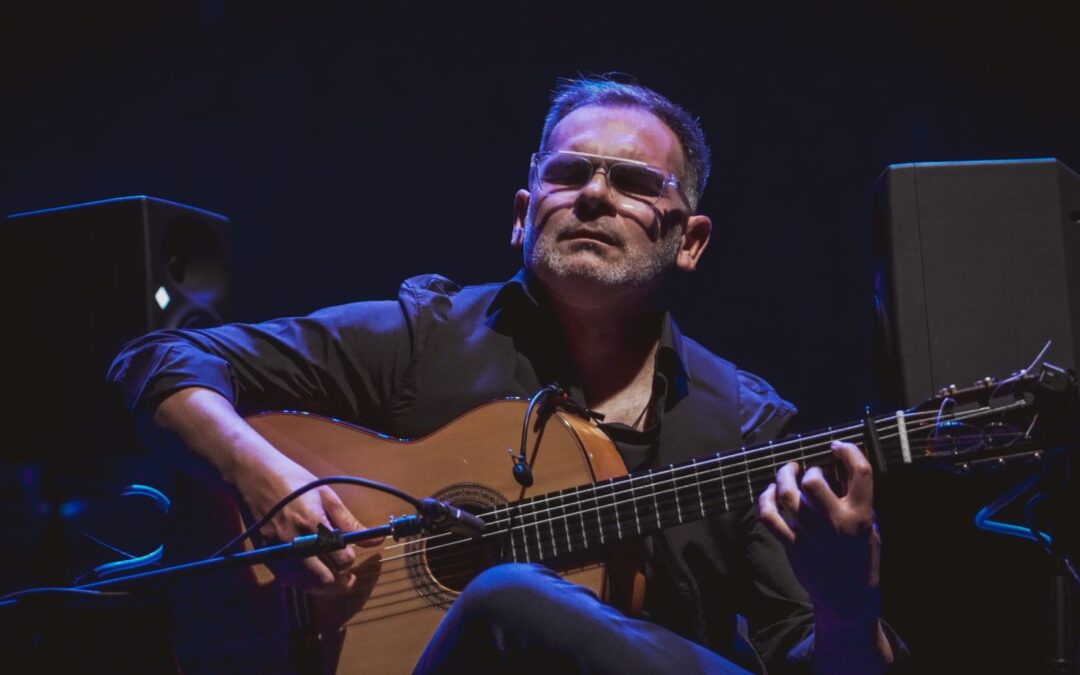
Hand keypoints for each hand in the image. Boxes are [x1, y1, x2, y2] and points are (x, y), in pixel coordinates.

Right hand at [235, 456, 382, 591]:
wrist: (254, 478)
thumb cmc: (294, 483)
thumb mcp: (327, 497)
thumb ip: (351, 523)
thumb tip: (377, 541)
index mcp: (314, 525)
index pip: (341, 559)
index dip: (350, 558)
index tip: (350, 551)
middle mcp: (296, 544)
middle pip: (326, 580)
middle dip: (341, 579)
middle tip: (348, 573)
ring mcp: (279, 553)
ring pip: (308, 586)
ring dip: (324, 584)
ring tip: (333, 574)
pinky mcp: (267, 558)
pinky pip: (290, 582)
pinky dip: (305, 583)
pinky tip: (312, 572)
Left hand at [760, 441, 891, 665]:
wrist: (849, 598)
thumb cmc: (862, 557)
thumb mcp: (872, 525)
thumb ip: (857, 497)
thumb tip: (838, 464)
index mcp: (862, 516)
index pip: (860, 472)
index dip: (848, 450)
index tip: (837, 446)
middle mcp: (836, 524)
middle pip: (812, 482)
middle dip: (807, 470)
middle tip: (808, 471)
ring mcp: (811, 535)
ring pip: (786, 496)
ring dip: (783, 478)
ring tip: (787, 472)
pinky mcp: (792, 545)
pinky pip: (769, 516)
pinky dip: (764, 500)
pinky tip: (770, 493)